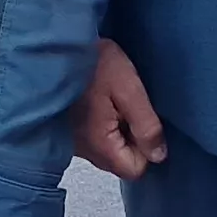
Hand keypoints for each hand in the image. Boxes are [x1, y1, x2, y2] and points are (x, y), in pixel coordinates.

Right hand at [72, 39, 166, 179]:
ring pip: (107, 150)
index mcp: (100, 145)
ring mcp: (72, 142)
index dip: (146, 148)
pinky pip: (93, 139)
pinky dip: (101, 125)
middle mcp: (83, 150)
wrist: (57, 47)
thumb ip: (146, 125)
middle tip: (128, 106)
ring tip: (113, 100)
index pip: (134, 169)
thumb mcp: (128, 90)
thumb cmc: (94, 65)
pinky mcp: (66, 130)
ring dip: (116, 130)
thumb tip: (159, 155)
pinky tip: (100, 100)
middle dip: (131, 139)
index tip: (143, 120)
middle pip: (120, 161)